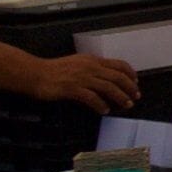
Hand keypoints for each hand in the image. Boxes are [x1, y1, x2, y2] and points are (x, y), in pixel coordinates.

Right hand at [24, 54, 142, 112]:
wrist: (34, 73)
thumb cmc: (54, 70)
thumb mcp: (78, 63)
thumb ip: (92, 68)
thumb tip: (107, 78)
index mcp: (92, 60)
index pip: (119, 64)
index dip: (130, 74)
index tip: (136, 83)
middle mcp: (90, 67)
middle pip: (117, 77)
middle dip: (130, 88)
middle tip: (135, 97)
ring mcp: (81, 78)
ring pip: (108, 87)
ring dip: (120, 97)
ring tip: (126, 105)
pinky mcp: (72, 89)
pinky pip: (92, 98)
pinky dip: (101, 105)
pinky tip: (105, 110)